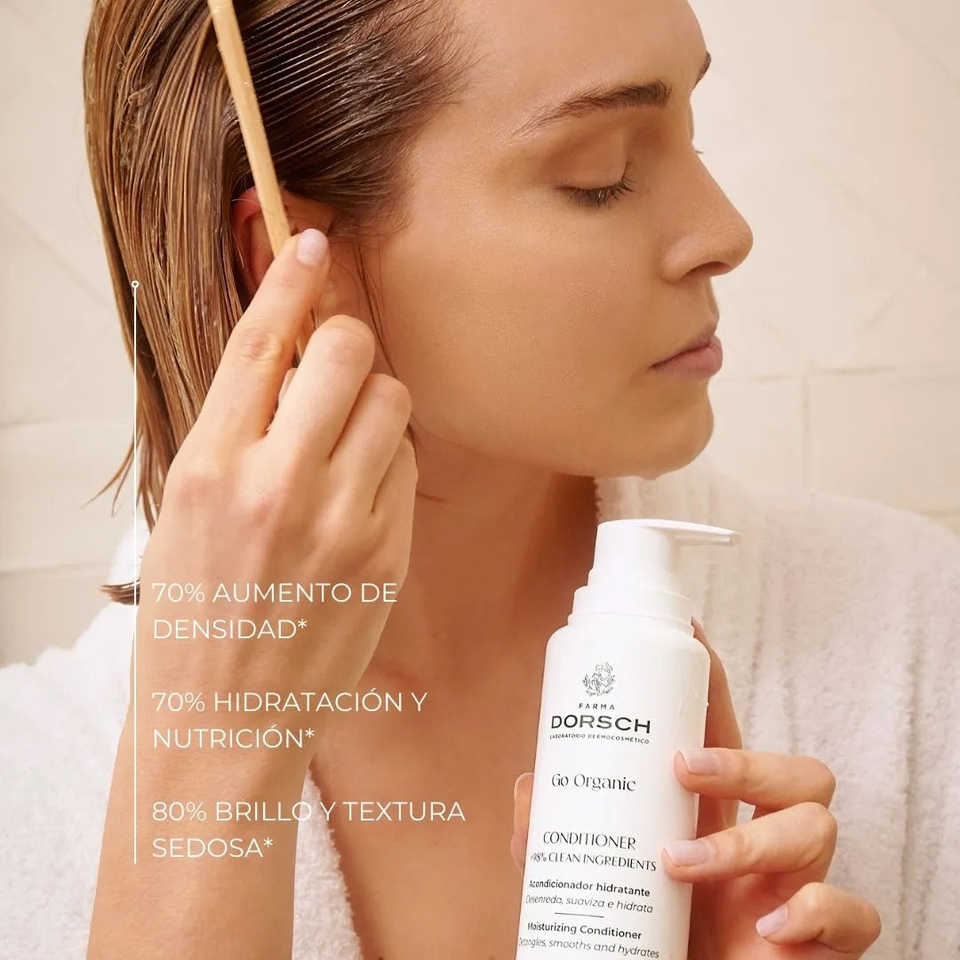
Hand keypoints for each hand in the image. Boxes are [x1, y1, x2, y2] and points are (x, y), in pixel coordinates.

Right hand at [135, 228, 417, 757]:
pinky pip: (408, 465)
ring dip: (372, 403)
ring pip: (392, 401)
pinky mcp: (389, 552)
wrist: (225, 722)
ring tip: (343, 444)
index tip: (311, 243)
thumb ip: (232, 434)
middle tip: (331, 368)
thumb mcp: (181, 514)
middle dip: (344, 344)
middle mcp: (279, 485)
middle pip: (346, 351)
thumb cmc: (191, 622)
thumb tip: (282, 363)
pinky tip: (359, 496)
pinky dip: (389, 461)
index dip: (288, 282)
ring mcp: (343, 520)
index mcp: (208, 469)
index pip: (259, 345)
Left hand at [511, 618, 881, 957]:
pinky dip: (818, 912)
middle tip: (681, 767)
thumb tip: (527, 785)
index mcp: (711, 815)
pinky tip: (768, 926)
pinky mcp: (819, 944)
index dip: (713, 683)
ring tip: (682, 863)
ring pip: (819, 827)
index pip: (726, 734)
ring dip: (750, 843)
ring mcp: (795, 888)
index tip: (687, 632)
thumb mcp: (590, 875)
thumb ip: (552, 836)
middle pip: (795, 769)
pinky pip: (857, 913)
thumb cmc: (637, 937)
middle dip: (746, 761)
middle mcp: (761, 842)